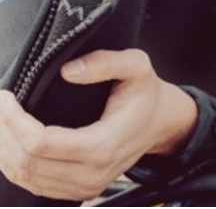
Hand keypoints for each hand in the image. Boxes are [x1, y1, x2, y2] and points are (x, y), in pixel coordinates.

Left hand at [0, 50, 195, 200]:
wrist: (161, 122)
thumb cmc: (146, 92)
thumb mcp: (136, 65)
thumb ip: (105, 62)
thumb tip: (66, 71)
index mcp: (103, 145)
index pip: (40, 143)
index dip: (14, 121)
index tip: (5, 96)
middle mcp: (92, 174)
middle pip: (27, 163)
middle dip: (3, 133)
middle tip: (0, 103)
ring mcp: (86, 187)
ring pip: (25, 178)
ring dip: (5, 149)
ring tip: (1, 119)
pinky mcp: (80, 190)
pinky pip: (35, 185)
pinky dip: (15, 163)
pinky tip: (11, 140)